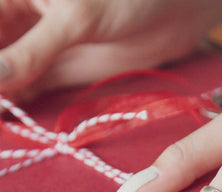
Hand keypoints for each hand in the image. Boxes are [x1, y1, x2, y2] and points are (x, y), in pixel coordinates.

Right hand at [0, 0, 221, 97]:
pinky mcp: (65, 68)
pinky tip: (13, 119)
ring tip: (1, 123)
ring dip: (3, 97)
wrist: (177, 10)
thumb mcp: (77, 16)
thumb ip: (33, 49)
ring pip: (10, 73)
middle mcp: (26, 19)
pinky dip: (21, 103)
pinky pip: (34, 86)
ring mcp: (43, 46)